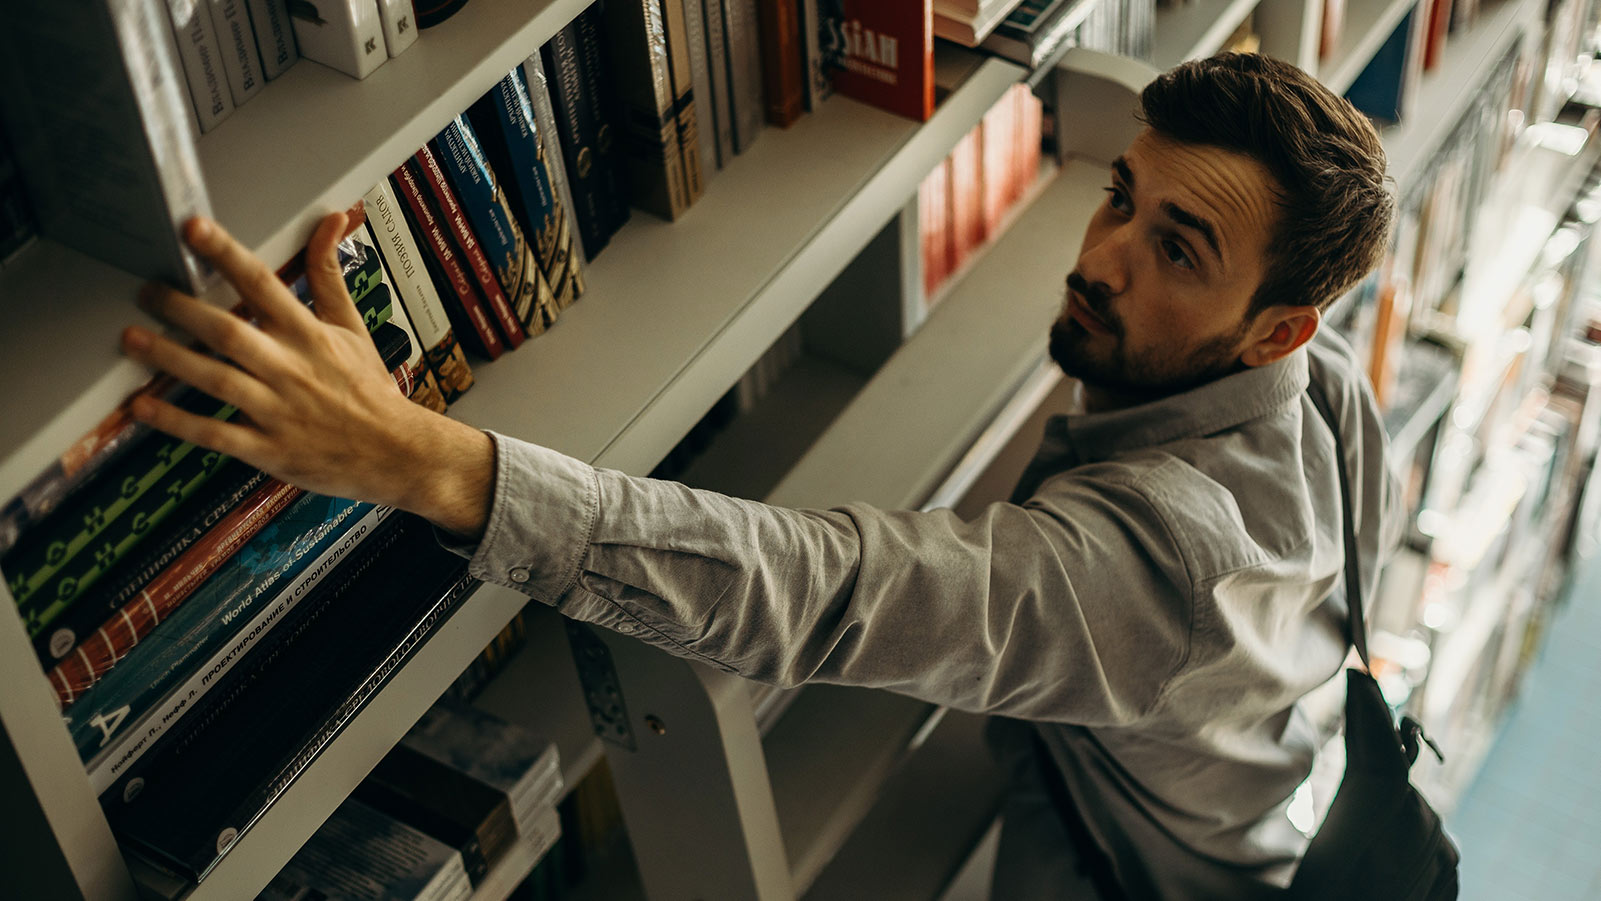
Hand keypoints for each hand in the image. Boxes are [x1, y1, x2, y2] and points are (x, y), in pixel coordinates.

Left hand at [121, 214, 494, 538]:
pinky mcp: (269, 449)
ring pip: (217, 380)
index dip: (226, 254)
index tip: (193, 229)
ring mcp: (278, 411)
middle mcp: (291, 369)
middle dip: (181, 309)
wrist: (397, 452)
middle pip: (229, 332)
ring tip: (132, 339)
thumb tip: (331, 220)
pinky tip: (143, 408)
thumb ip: (329, 274)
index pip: (263, 284)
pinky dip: (177, 422)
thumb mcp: (353, 327)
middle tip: (146, 291)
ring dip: (170, 359)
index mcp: (310, 335)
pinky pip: (216, 434)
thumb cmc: (370, 390)